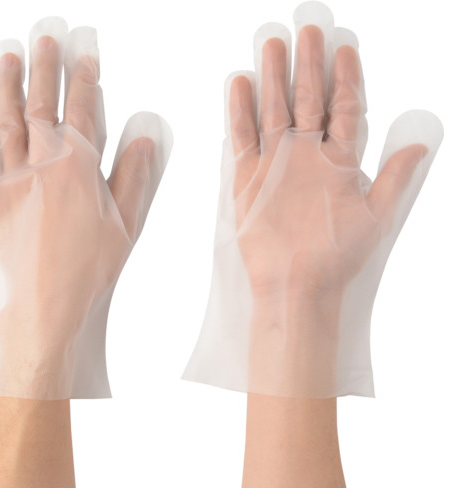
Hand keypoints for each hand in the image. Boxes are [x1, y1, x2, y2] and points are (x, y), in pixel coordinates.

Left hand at [0, 18, 171, 398]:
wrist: (42, 308)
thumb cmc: (88, 270)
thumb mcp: (125, 224)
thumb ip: (134, 176)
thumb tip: (142, 138)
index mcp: (77, 168)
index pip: (81, 111)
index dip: (84, 80)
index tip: (85, 54)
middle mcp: (38, 163)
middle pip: (42, 104)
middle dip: (45, 66)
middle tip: (45, 35)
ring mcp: (7, 177)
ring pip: (8, 118)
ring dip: (9, 83)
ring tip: (9, 54)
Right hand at [183, 2, 441, 397]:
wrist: (295, 284)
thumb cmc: (336, 255)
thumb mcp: (376, 216)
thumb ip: (394, 177)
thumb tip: (421, 144)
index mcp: (338, 162)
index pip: (344, 110)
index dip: (348, 80)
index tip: (347, 48)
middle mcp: (306, 157)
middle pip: (308, 101)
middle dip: (309, 66)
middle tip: (307, 31)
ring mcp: (275, 164)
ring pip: (273, 111)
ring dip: (272, 80)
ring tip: (271, 46)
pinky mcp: (247, 178)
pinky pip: (242, 138)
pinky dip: (239, 112)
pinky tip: (238, 84)